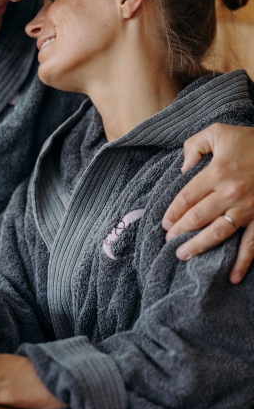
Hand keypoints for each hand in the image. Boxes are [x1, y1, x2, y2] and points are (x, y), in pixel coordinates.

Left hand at [162, 124, 253, 282]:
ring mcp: (248, 209)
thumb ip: (195, 145)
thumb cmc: (252, 140)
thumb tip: (183, 167)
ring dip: (198, 247)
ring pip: (217, 233)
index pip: (186, 198)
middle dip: (179, 232)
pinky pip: (251, 244)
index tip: (164, 222)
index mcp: (217, 172)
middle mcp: (230, 193)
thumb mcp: (219, 132)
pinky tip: (233, 276)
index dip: (172, 213)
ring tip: (183, 255)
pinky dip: (243, 262)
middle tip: (169, 241)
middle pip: (197, 218)